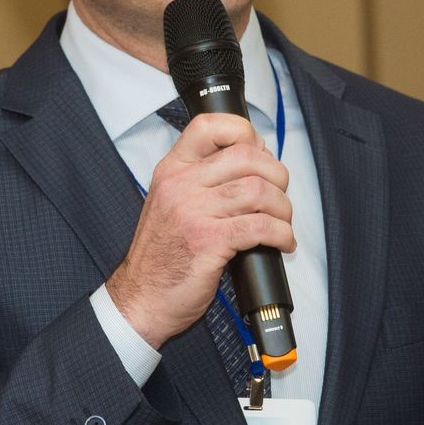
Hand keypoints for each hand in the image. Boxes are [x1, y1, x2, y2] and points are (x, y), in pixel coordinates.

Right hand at [106, 113, 293, 348]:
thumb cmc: (161, 257)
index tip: (260, 154)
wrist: (140, 298)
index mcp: (171, 170)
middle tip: (279, 197)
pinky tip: (282, 243)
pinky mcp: (207, 242)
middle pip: (246, 156)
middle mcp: (180, 185)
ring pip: (258, 190)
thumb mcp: (171, 204)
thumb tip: (255, 157)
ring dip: (282, 208)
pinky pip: (260, 226)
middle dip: (277, 175)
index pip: (209, 126)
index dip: (245, 132)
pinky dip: (281, 234)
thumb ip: (204, 180)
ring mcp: (192, 212)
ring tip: (282, 223)